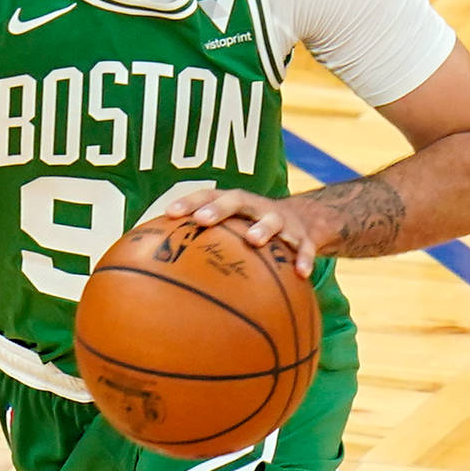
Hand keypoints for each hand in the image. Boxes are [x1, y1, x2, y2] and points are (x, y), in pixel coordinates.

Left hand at [165, 188, 333, 276]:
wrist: (304, 219)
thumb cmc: (252, 227)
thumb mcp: (232, 228)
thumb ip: (203, 241)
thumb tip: (164, 265)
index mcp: (234, 203)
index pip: (206, 196)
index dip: (188, 202)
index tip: (169, 214)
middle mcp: (256, 207)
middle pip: (236, 201)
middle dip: (219, 209)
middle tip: (203, 220)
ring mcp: (281, 221)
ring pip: (272, 220)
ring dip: (263, 228)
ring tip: (254, 240)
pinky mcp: (304, 237)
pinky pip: (305, 248)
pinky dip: (304, 259)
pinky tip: (301, 274)